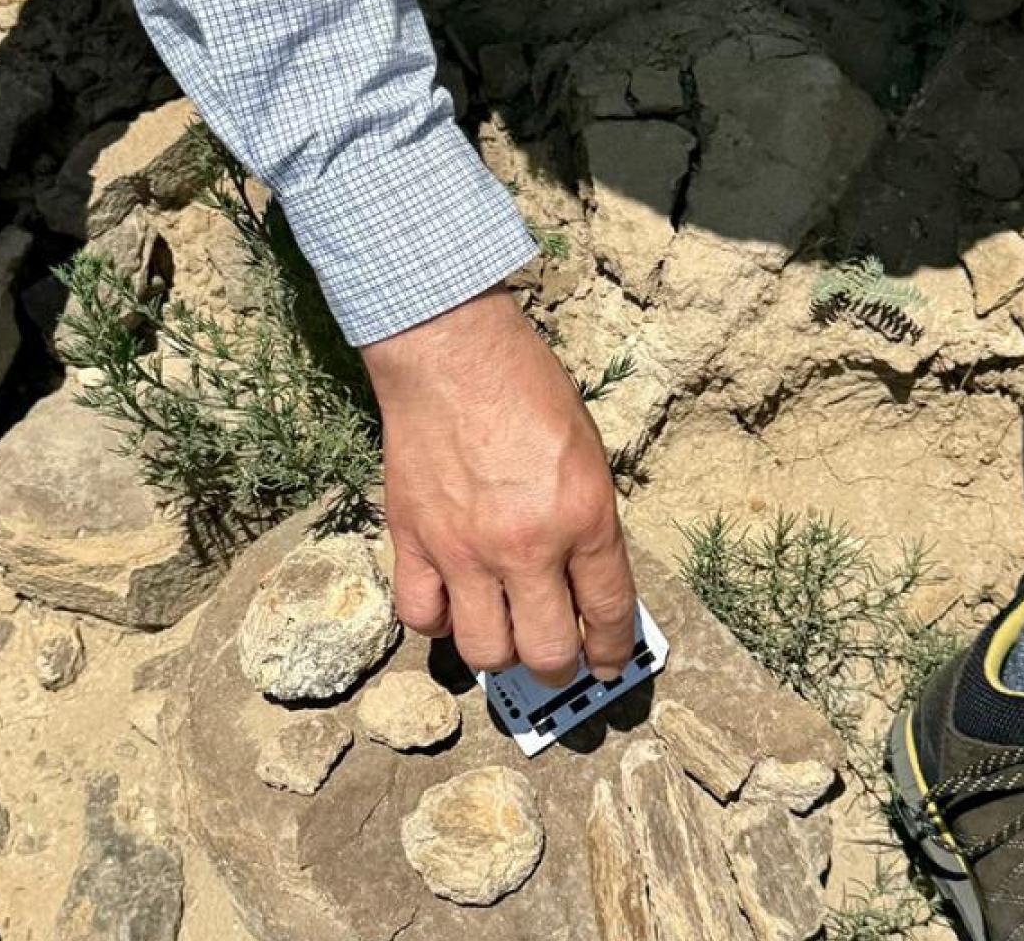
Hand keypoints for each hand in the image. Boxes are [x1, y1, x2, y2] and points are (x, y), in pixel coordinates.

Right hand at [361, 288, 636, 685]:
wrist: (452, 355)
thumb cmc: (526, 390)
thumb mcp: (587, 455)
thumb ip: (589, 526)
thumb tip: (586, 586)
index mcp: (584, 518)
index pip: (607, 614)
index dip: (610, 651)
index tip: (606, 663)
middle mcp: (527, 545)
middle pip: (547, 652)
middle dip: (559, 668)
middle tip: (556, 659)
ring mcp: (465, 550)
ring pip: (484, 651)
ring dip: (500, 654)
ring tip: (503, 634)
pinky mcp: (413, 541)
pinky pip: (421, 616)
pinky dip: (438, 622)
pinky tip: (450, 605)